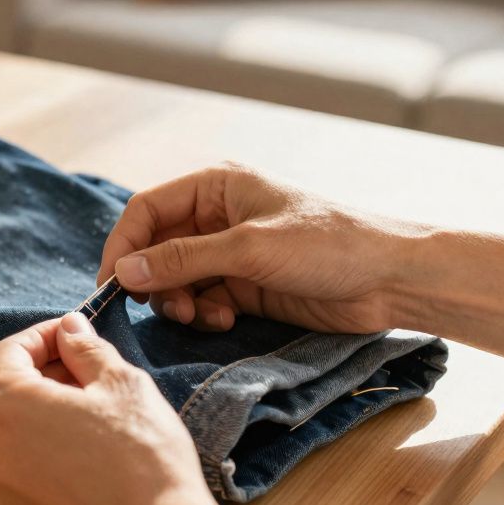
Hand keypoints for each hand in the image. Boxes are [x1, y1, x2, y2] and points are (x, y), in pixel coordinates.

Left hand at [0, 313, 288, 504]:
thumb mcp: (121, 383)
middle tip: (93, 373)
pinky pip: (26, 474)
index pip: (9, 352)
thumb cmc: (142, 455)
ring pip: (18, 436)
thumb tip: (69, 328)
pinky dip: (49, 457)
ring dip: (48, 418)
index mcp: (7, 404)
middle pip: (11, 395)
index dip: (43, 335)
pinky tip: (90, 459)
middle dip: (48, 376)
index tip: (73, 334)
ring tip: (97, 418)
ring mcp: (1, 490)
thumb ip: (86, 348)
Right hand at [98, 162, 424, 333]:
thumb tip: (123, 272)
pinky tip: (225, 319)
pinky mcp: (245, 284)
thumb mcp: (248, 249)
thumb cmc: (328, 244)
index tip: (112, 286)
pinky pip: (201, 298)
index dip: (123, 246)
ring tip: (201, 317)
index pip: (146, 210)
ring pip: (176, 278)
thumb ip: (182, 260)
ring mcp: (230, 251)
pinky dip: (203, 313)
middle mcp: (217, 215)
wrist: (391, 279)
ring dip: (179, 301)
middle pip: (156, 247)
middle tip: (168, 310)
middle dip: (154, 280)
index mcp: (216, 185)